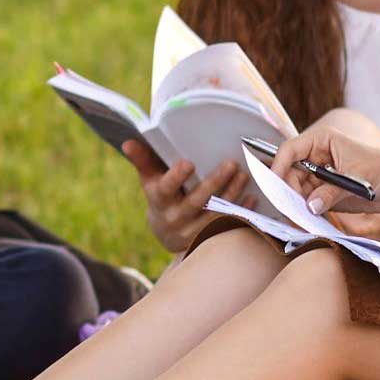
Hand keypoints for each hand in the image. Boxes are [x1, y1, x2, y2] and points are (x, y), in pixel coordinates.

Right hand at [125, 141, 243, 255]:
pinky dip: (240, 212)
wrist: (167, 231)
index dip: (176, 177)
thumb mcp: (149, 179)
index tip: (188, 163)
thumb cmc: (161, 195)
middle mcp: (174, 217)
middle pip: (196, 201)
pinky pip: (227, 225)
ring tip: (243, 175)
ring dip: (231, 194)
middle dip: (214, 182)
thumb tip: (128, 142)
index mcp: (159, 199)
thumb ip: (143, 160)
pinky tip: (251, 198)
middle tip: (231, 164)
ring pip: (214, 213)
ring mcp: (192, 230)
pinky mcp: (208, 237)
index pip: (166, 188)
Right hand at [274, 121, 379, 217]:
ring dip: (296, 203)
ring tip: (302, 218)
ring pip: (295, 189)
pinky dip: (305, 210)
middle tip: (291, 210)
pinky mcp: (322, 190)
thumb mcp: (358, 181)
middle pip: (289, 172)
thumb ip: (332, 193)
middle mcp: (315, 155)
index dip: (279, 166)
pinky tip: (309, 219)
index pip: (290, 149)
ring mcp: (318, 174)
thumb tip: (310, 206)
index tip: (275, 186)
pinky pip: (306, 200)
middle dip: (288, 191)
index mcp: (322, 140)